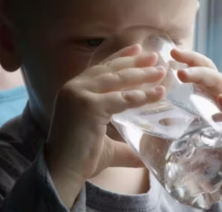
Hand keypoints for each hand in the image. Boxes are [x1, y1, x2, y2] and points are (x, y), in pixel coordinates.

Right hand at [45, 45, 165, 206]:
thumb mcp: (104, 142)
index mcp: (75, 89)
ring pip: (118, 80)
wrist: (61, 171)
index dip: (120, 57)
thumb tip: (143, 156)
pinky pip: (122, 98)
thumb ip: (123, 144)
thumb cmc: (80, 158)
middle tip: (155, 57)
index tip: (137, 49)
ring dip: (142, 74)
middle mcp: (75, 87)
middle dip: (135, 62)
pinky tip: (159, 93)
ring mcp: (80, 94)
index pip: (101, 68)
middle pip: (111, 70)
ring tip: (160, 71)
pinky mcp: (88, 106)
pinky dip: (142, 96)